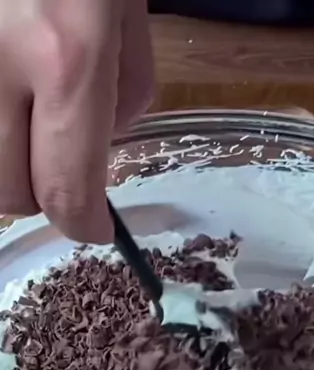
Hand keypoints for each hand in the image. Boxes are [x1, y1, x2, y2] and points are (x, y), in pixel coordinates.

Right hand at [0, 0, 153, 242]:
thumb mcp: (127, 5)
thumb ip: (125, 83)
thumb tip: (104, 139)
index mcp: (68, 59)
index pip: (66, 189)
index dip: (83, 225)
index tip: (96, 229)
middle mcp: (3, 69)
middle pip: (8, 194)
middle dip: (40, 198)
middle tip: (60, 169)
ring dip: (8, 167)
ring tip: (31, 131)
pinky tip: (12, 99)